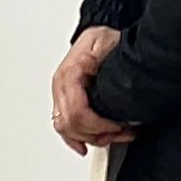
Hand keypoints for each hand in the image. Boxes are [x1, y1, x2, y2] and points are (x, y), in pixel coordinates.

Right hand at [51, 26, 133, 152]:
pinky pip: (63, 125)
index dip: (98, 125)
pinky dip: (74, 139)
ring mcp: (60, 94)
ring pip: (66, 129)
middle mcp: (60, 86)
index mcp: (69, 75)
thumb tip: (112, 83)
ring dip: (90, 138)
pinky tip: (84, 145)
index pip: (77, 112)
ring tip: (112, 136)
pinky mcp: (64, 100)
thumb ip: (107, 63)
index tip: (117, 126)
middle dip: (97, 134)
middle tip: (120, 132)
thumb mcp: (107, 43)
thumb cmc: (101, 38)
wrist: (96, 34)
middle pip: (71, 125)